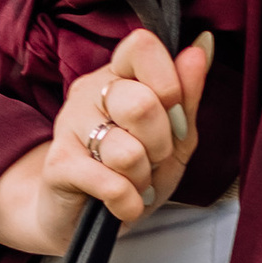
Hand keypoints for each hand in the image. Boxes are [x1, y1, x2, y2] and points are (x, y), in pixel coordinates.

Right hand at [0, 27, 212, 256]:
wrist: (84, 218)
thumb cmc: (134, 172)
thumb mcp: (174, 138)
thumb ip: (188, 95)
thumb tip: (204, 44)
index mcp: (119, 75)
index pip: (142, 46)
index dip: (169, 82)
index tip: (173, 114)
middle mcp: (89, 91)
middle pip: (141, 104)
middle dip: (161, 144)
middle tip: (153, 158)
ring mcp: (68, 125)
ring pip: (127, 151)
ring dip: (142, 178)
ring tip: (133, 182)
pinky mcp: (57, 164)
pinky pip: (111, 184)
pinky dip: (129, 203)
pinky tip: (123, 203)